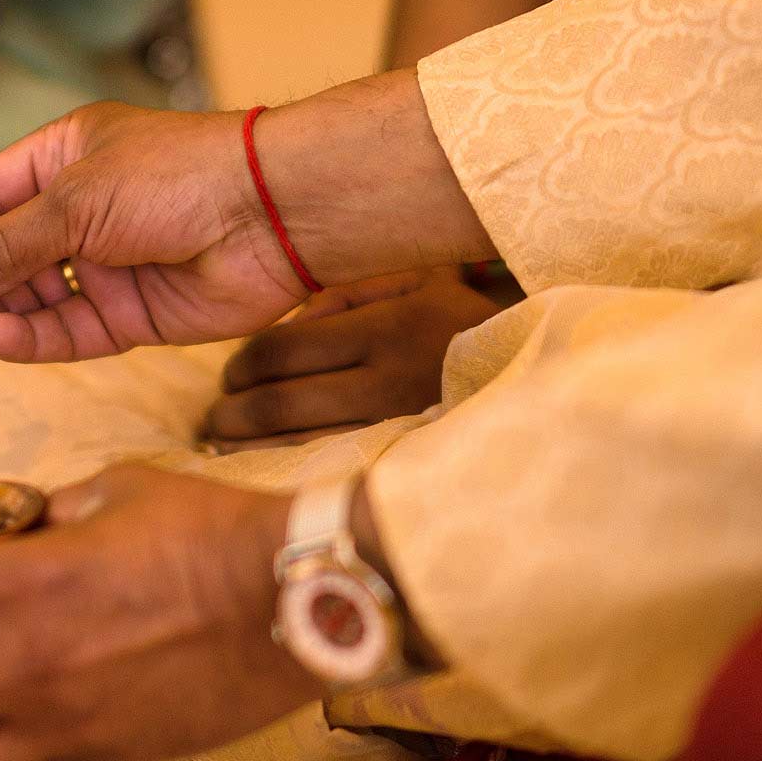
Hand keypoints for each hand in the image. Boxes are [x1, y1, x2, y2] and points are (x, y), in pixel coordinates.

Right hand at [0, 75, 493, 363]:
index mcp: (64, 157)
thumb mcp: (75, 200)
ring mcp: (108, 264)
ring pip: (34, 299)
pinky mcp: (135, 313)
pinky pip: (70, 331)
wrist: (272, 214)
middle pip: (4, 254)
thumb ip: (4, 245)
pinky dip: (33, 338)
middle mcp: (83, 210)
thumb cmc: (178, 177)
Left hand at [204, 269, 503, 449]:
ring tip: (225, 446)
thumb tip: (291, 325)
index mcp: (390, 328)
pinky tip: (259, 473)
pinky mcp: (406, 470)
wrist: (548, 383)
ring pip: (296, 449)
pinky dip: (282, 476)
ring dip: (247, 451)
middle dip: (231, 414)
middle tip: (214, 417)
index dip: (241, 368)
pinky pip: (329, 477)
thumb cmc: (470, 326)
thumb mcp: (419, 283)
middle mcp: (390, 383)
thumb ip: (347, 295)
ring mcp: (399, 434)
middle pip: (278, 405)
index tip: (230, 376)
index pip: (282, 351)